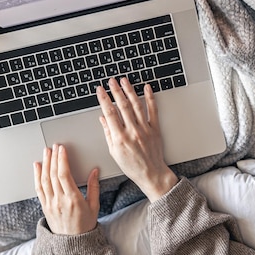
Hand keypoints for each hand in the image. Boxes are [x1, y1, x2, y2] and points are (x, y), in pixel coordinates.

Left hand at [33, 144, 99, 234]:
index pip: (64, 175)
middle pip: (53, 175)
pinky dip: (37, 176)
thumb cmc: (85, 226)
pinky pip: (39, 189)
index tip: (62, 149)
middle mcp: (59, 201)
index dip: (62, 160)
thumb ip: (94, 188)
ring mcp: (50, 204)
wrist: (72, 244)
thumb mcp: (94, 207)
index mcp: (73, 200)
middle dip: (53, 157)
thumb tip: (94, 172)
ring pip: (44, 180)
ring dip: (45, 163)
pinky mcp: (45, 207)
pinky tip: (37, 166)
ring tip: (46, 152)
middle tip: (54, 146)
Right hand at [96, 78, 177, 201]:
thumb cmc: (132, 166)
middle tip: (111, 81)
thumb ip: (108, 133)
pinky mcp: (155, 129)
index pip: (110, 113)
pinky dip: (150, 98)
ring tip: (124, 81)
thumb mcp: (114, 152)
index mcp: (120, 138)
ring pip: (136, 105)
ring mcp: (145, 129)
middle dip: (116, 91)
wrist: (151, 173)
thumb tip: (102, 119)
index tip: (100, 90)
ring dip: (130, 91)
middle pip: (122, 106)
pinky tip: (147, 88)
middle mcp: (133, 131)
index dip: (104, 99)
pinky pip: (153, 110)